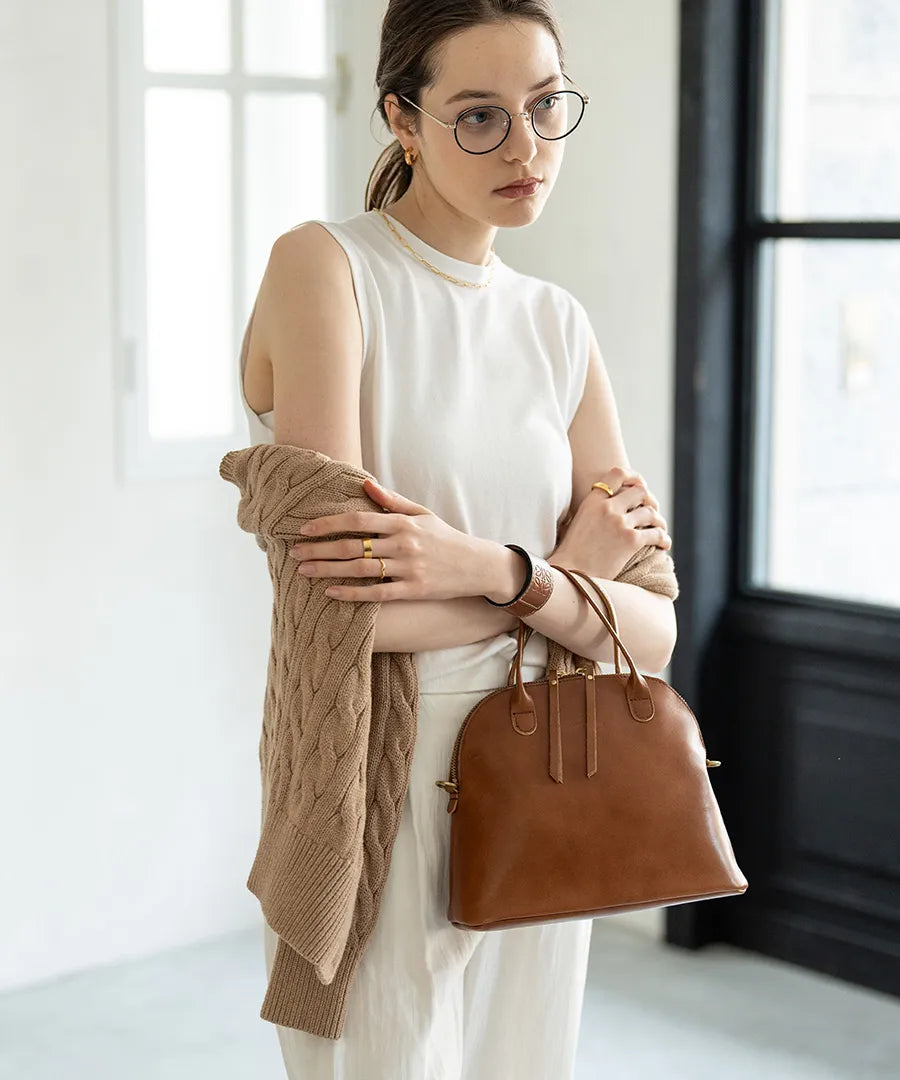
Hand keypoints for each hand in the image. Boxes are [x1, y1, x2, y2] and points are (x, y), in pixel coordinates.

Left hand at [287, 477, 494, 601]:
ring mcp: (407, 568)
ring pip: (359, 569)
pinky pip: (376, 593)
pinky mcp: (412, 591)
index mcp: (402, 522)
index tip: (305, 528)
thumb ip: (392, 501)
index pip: (357, 519)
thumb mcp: (422, 514)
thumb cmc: (445, 538)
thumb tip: (365, 484)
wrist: (476, 565)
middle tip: (293, 553)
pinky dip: (352, 593)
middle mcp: (402, 544)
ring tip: (304, 571)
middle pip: (352, 546)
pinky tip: (331, 593)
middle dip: (319, 549)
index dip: (328, 524)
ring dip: (328, 570)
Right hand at [551, 466, 671, 579]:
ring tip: (660, 529)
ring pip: (650, 513)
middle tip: (652, 511)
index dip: (633, 477)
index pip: (618, 474)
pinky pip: (656, 533)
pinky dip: (663, 539)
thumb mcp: (575, 524)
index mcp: (592, 501)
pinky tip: (664, 544)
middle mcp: (607, 508)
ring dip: (658, 521)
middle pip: (640, 491)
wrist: (569, 575)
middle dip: (649, 501)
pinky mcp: (631, 541)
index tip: (640, 485)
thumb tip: (602, 512)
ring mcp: (620, 523)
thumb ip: (591, 512)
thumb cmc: (569, 555)